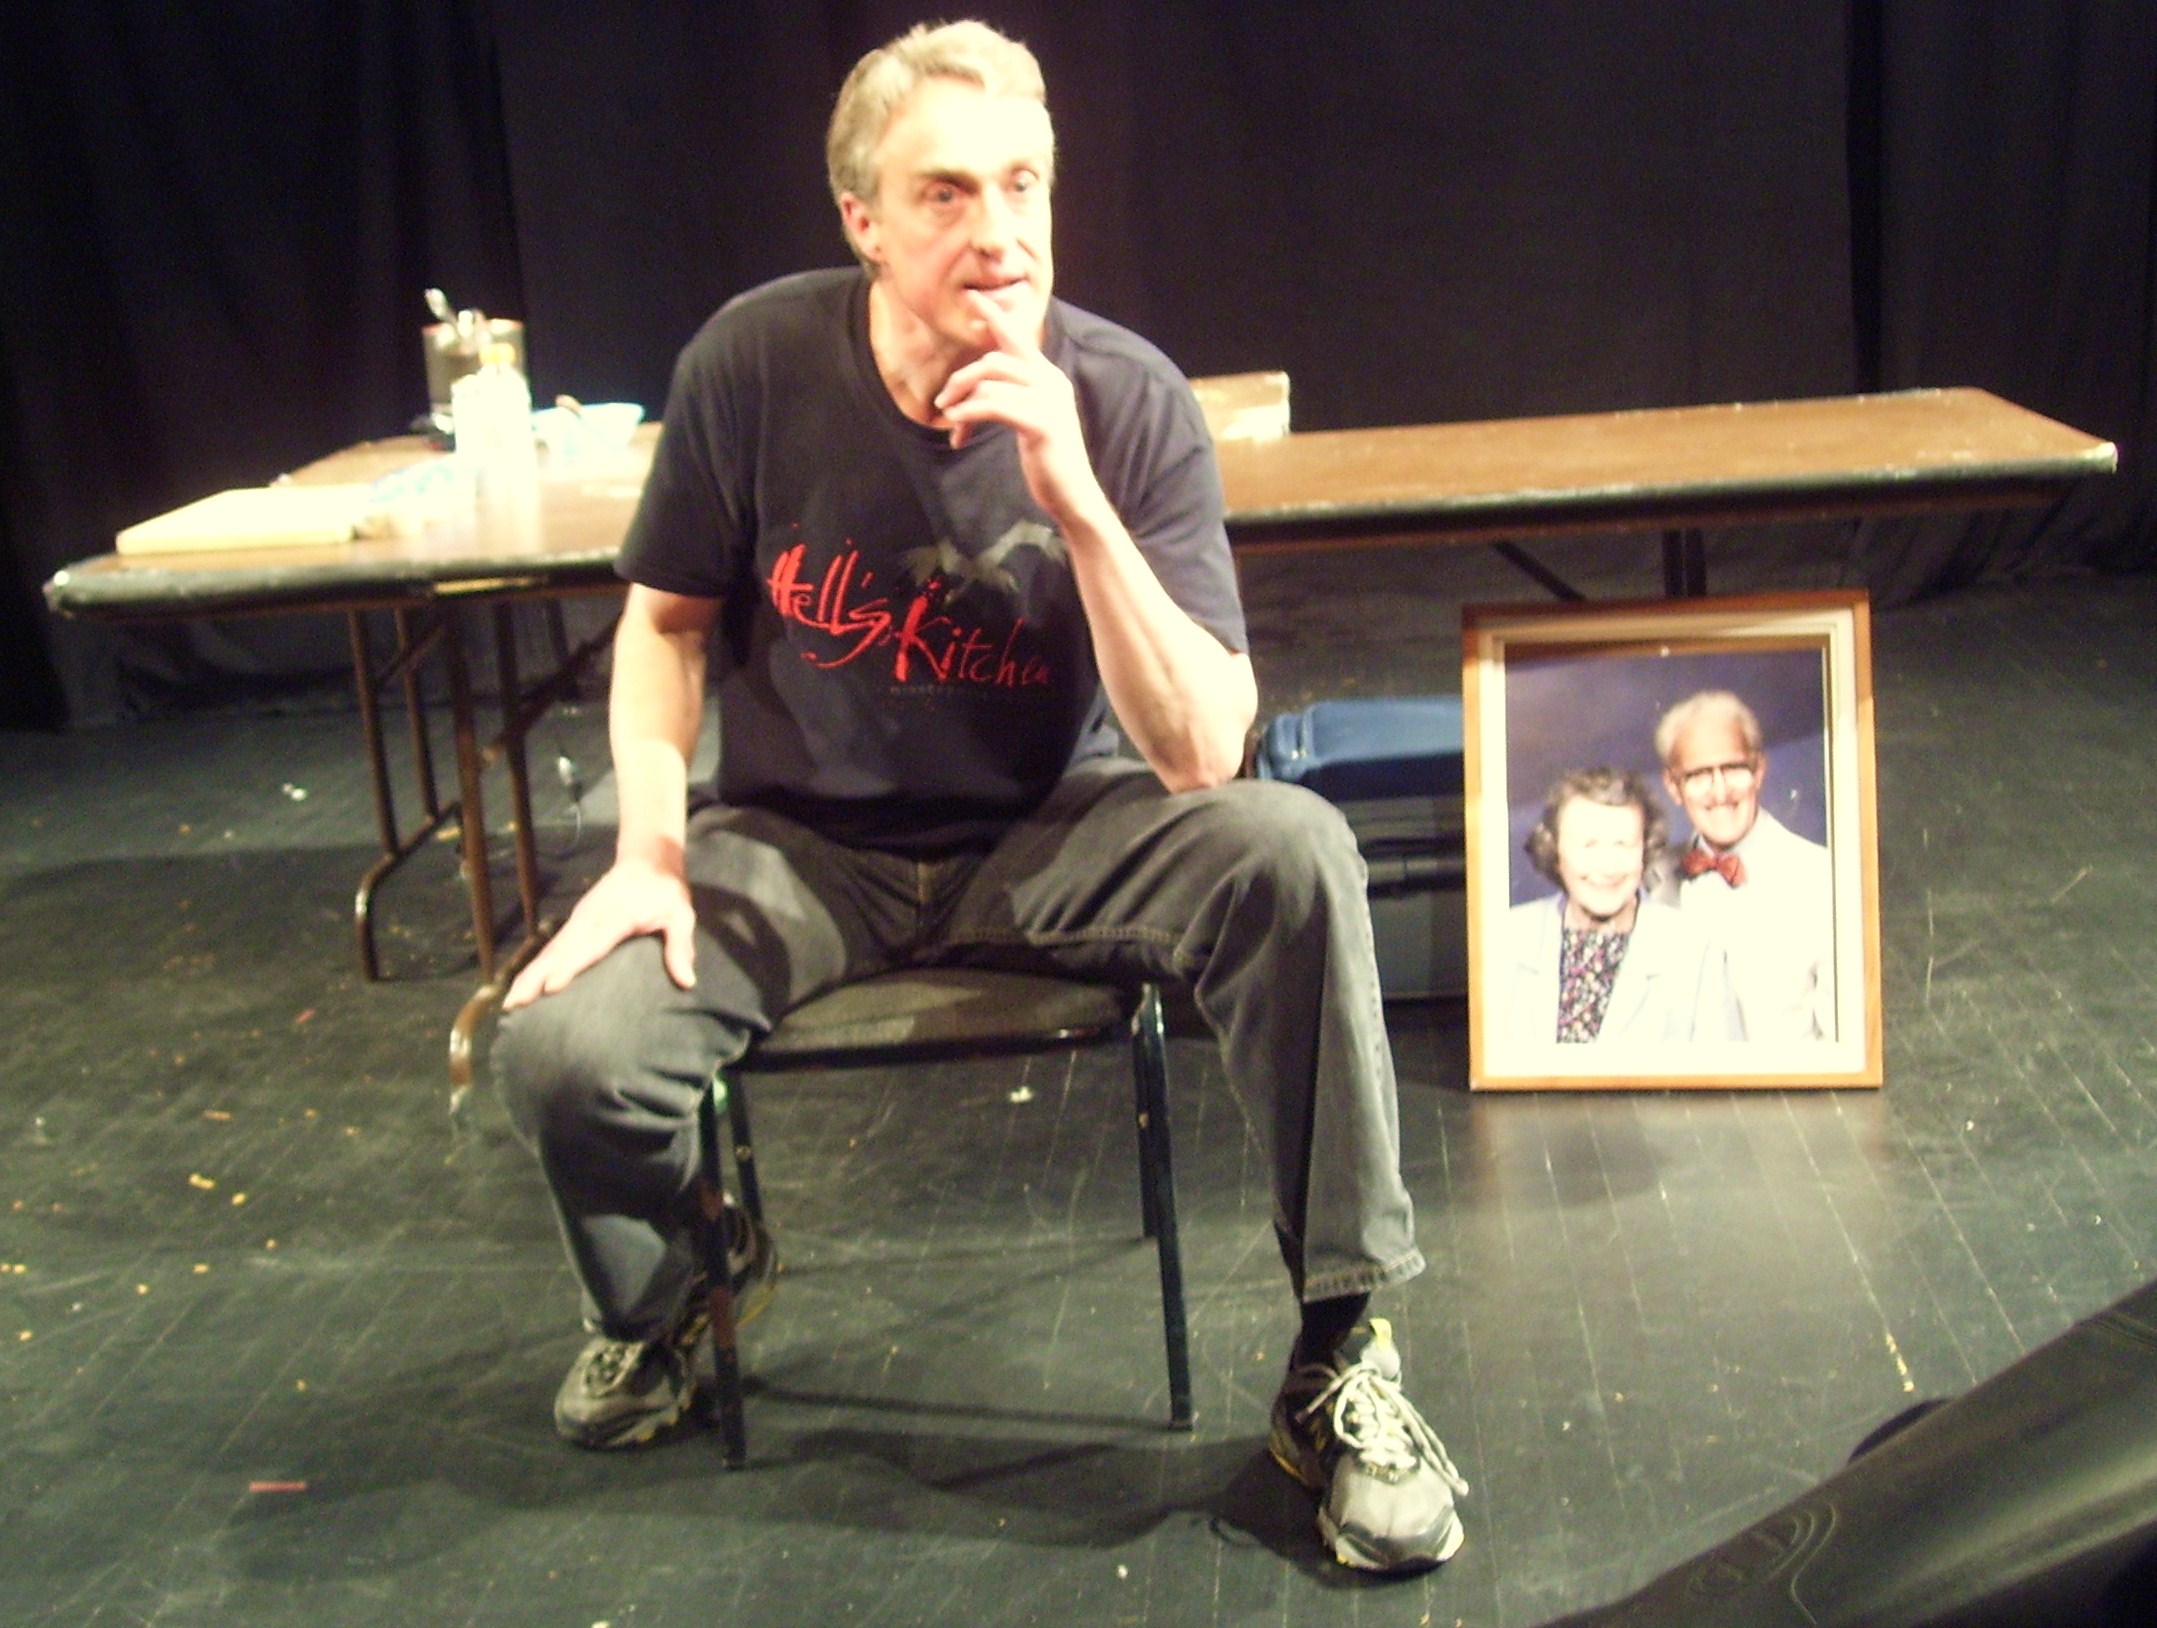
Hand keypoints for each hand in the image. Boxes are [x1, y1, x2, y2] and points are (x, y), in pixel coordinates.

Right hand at [502, 856, 696, 1008]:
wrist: (647, 860)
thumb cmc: (665, 892)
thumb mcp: (681, 915)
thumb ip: (680, 946)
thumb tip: (687, 982)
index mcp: (617, 917)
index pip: (591, 944)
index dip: (571, 965)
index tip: (552, 986)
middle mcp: (591, 918)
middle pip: (561, 950)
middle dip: (537, 976)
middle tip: (516, 1003)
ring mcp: (579, 919)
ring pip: (551, 949)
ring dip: (530, 973)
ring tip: (511, 1001)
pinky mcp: (575, 922)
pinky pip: (553, 946)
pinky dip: (536, 965)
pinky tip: (525, 985)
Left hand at [935, 291, 1104, 524]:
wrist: (1072, 494)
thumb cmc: (1047, 460)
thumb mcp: (1030, 420)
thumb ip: (1011, 397)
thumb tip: (976, 388)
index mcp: (1049, 377)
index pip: (1019, 337)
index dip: (994, 317)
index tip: (972, 300)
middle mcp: (1051, 381)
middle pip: (995, 359)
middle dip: (961, 377)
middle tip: (941, 402)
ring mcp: (1049, 401)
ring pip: (991, 381)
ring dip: (961, 400)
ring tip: (950, 422)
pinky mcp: (1041, 423)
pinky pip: (994, 406)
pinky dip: (969, 413)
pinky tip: (957, 428)